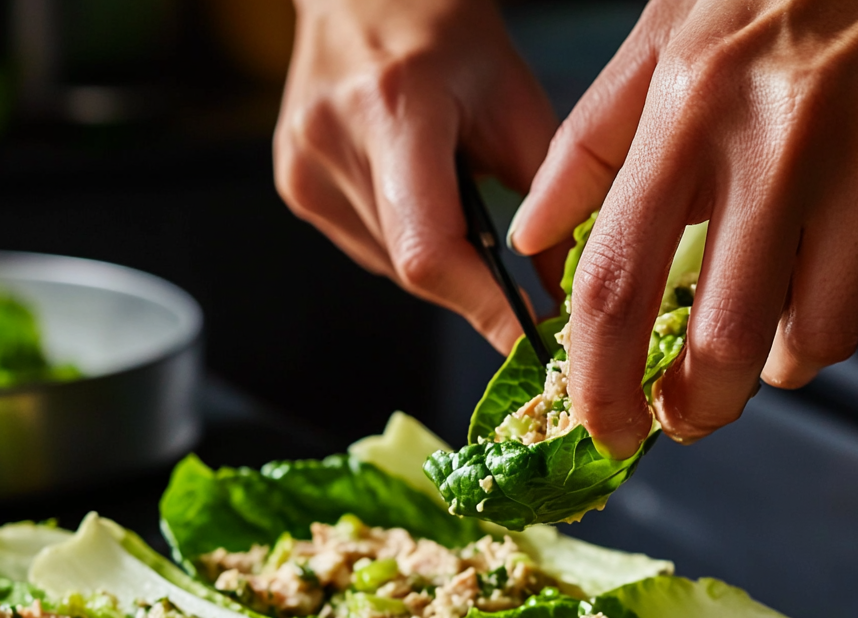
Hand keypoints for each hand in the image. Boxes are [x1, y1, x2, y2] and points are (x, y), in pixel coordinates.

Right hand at [274, 0, 562, 352]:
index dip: (484, 308)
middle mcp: (332, 143)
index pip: (431, 251)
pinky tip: (415, 194)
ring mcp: (303, 170)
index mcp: (392, 107)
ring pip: (392, 266)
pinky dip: (406, 241)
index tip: (528, 343)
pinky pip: (367, 247)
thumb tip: (564, 295)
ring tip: (452, 199)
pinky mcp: (293, 186)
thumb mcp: (513, 100)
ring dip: (438, 261)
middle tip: (509, 276)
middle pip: (412, 266)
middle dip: (470, 283)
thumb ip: (546, 200)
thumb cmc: (446, 34)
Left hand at [509, 0, 857, 455]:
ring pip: (818, 333)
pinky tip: (817, 294)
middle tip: (683, 414)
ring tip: (755, 348)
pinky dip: (841, 321)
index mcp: (684, 117)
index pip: (617, 289)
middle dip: (698, 407)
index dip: (602, 383)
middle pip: (724, 341)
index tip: (605, 426)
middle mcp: (774, 146)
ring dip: (776, 368)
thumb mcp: (660, 40)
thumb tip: (531, 237)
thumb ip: (586, 148)